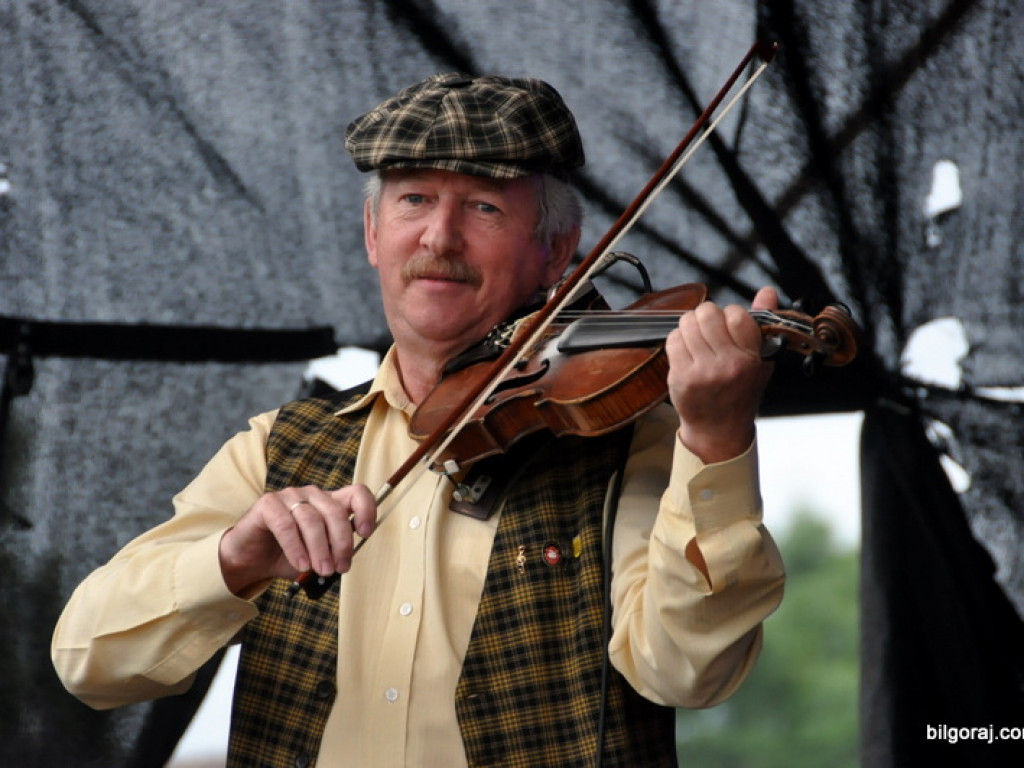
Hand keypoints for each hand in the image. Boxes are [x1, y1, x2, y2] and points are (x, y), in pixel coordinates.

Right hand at [218, 484, 376, 595]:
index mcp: (330, 503)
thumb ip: (334, 554)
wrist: (252, 560)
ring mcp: (290, 496)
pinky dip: (296, 547)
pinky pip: (286, 524)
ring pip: (312, 519)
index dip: (367, 510)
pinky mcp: (268, 503)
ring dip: (319, 548)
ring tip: (321, 570)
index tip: (365, 534)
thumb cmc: (289, 556)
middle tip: (339, 568)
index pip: (357, 493)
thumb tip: (346, 559)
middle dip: (341, 543)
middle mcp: (313, 495)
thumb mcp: (319, 557)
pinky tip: (300, 563)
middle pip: (335, 511)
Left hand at [665, 286, 777, 462]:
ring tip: (697, 342)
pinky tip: (686, 353)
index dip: (729, 315)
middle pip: (707, 312)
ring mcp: (703, 371)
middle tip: (708, 331)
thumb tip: (767, 291)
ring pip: (687, 323)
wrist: (719, 428)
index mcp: (752, 357)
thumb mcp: (761, 360)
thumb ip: (762, 323)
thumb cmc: (740, 391)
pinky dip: (677, 341)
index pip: (736, 314)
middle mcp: (729, 364)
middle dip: (705, 316)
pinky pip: (673, 339)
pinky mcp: (681, 377)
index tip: (728, 327)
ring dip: (690, 327)